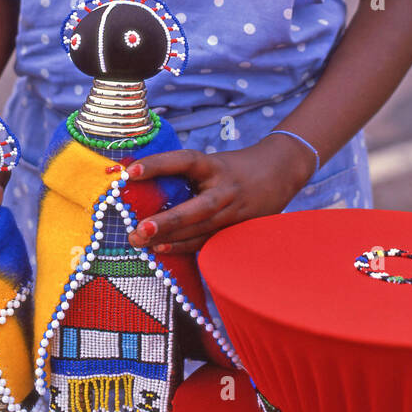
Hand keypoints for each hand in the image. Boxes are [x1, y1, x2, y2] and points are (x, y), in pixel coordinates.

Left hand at [123, 136, 314, 254]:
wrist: (281, 172)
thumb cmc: (235, 167)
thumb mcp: (213, 162)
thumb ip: (186, 174)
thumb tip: (141, 183)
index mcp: (215, 166)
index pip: (185, 161)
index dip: (158, 165)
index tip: (130, 172)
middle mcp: (225, 190)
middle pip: (196, 209)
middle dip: (167, 221)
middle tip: (138, 229)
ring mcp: (233, 213)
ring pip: (201, 230)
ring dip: (170, 239)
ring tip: (141, 241)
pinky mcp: (236, 230)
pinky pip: (207, 241)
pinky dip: (184, 246)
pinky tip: (162, 249)